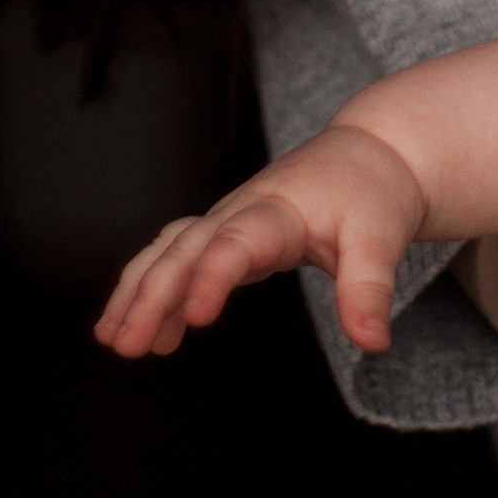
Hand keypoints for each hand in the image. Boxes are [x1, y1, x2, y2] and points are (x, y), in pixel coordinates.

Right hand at [94, 123, 428, 359]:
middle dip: (152, 295)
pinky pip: (178, 255)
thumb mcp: (382, 238)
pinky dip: (153, 287)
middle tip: (127, 345)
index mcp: (279, 210)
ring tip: (114, 340)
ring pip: (169, 249)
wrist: (370, 153)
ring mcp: (230, 219)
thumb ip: (370, 290)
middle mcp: (243, 210)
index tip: (197, 317)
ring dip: (138, 291)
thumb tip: (374, 343)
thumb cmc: (374, 193)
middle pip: (186, 249)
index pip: (236, 244)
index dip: (213, 278)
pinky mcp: (228, 231)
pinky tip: (144, 332)